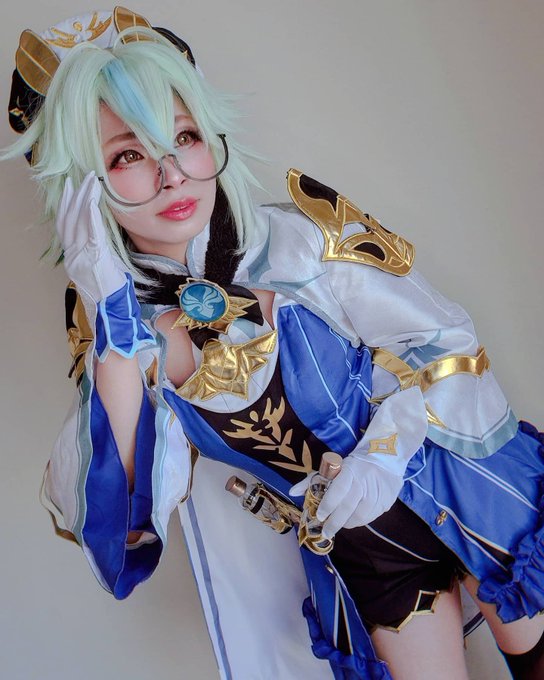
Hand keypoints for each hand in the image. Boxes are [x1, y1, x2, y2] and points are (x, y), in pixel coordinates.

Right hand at [56, 172, 125, 300]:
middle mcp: (73, 256)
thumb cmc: (112, 292)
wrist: (113, 311)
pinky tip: (94, 203)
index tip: (70, 186)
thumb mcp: (102, 267)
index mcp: (73, 258)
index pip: (66, 226)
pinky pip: (92, 234)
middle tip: (81, 177)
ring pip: (79, 223)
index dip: (67, 205)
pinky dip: (93, 216)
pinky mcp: (94, 259)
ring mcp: (81, 258)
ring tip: (91, 183)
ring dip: (85, 200)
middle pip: (70, 220)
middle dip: (76, 196)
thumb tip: (102, 232)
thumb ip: (98, 249)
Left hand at [316, 459, 403, 537]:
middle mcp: (364, 483)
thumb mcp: (333, 467)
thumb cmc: (353, 464)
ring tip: (339, 524)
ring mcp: (377, 493)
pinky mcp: (386, 501)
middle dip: (334, 523)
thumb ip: (312, 480)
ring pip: (360, 516)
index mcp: (350, 471)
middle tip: (325, 532)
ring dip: (347, 523)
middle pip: (348, 508)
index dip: (328, 505)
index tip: (319, 516)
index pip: (338, 490)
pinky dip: (359, 521)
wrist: (385, 456)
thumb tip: (292, 492)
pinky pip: (371, 517)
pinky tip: (353, 519)